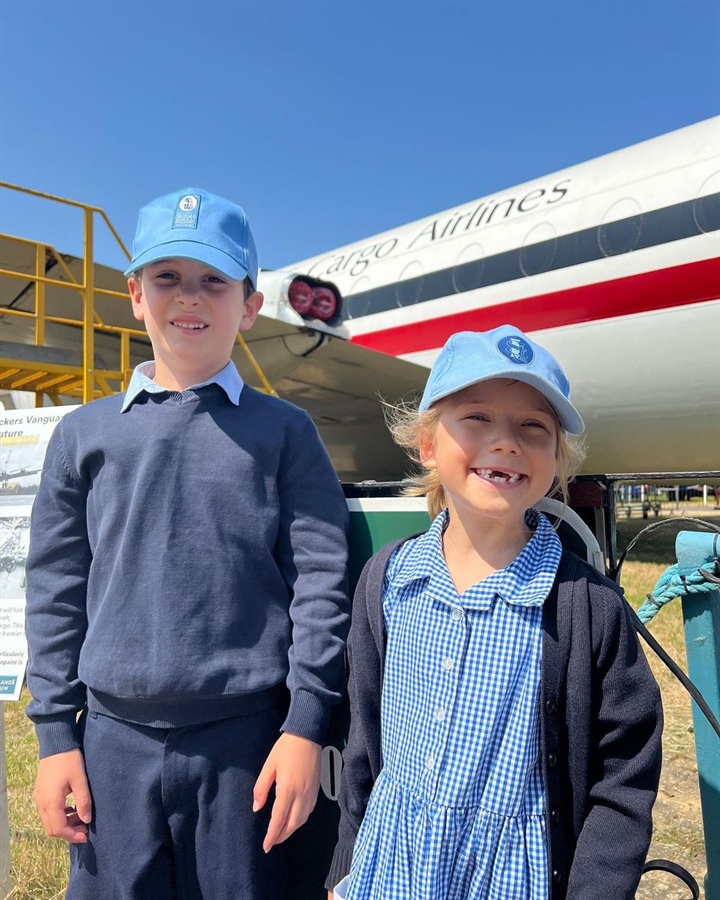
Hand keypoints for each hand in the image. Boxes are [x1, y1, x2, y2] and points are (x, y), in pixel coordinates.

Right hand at [34, 749, 91, 842]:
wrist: (56, 742)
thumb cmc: (69, 760)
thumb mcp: (80, 780)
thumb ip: (83, 801)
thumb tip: (87, 820)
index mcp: (51, 802)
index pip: (58, 829)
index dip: (72, 836)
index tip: (86, 836)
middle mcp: (41, 803)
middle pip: (52, 828)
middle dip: (68, 832)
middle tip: (85, 828)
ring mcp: (39, 798)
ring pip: (49, 821)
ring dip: (64, 824)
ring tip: (81, 818)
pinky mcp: (41, 792)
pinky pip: (48, 811)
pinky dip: (60, 815)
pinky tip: (72, 808)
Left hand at [253, 732, 321, 852]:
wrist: (308, 734)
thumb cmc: (285, 748)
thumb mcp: (269, 766)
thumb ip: (261, 788)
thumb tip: (256, 808)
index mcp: (288, 789)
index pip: (278, 819)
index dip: (272, 835)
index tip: (265, 847)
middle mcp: (302, 794)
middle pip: (292, 824)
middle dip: (281, 836)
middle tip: (271, 842)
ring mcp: (311, 793)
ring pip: (302, 820)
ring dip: (291, 830)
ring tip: (281, 834)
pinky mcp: (317, 790)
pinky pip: (309, 811)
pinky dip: (300, 820)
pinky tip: (294, 819)